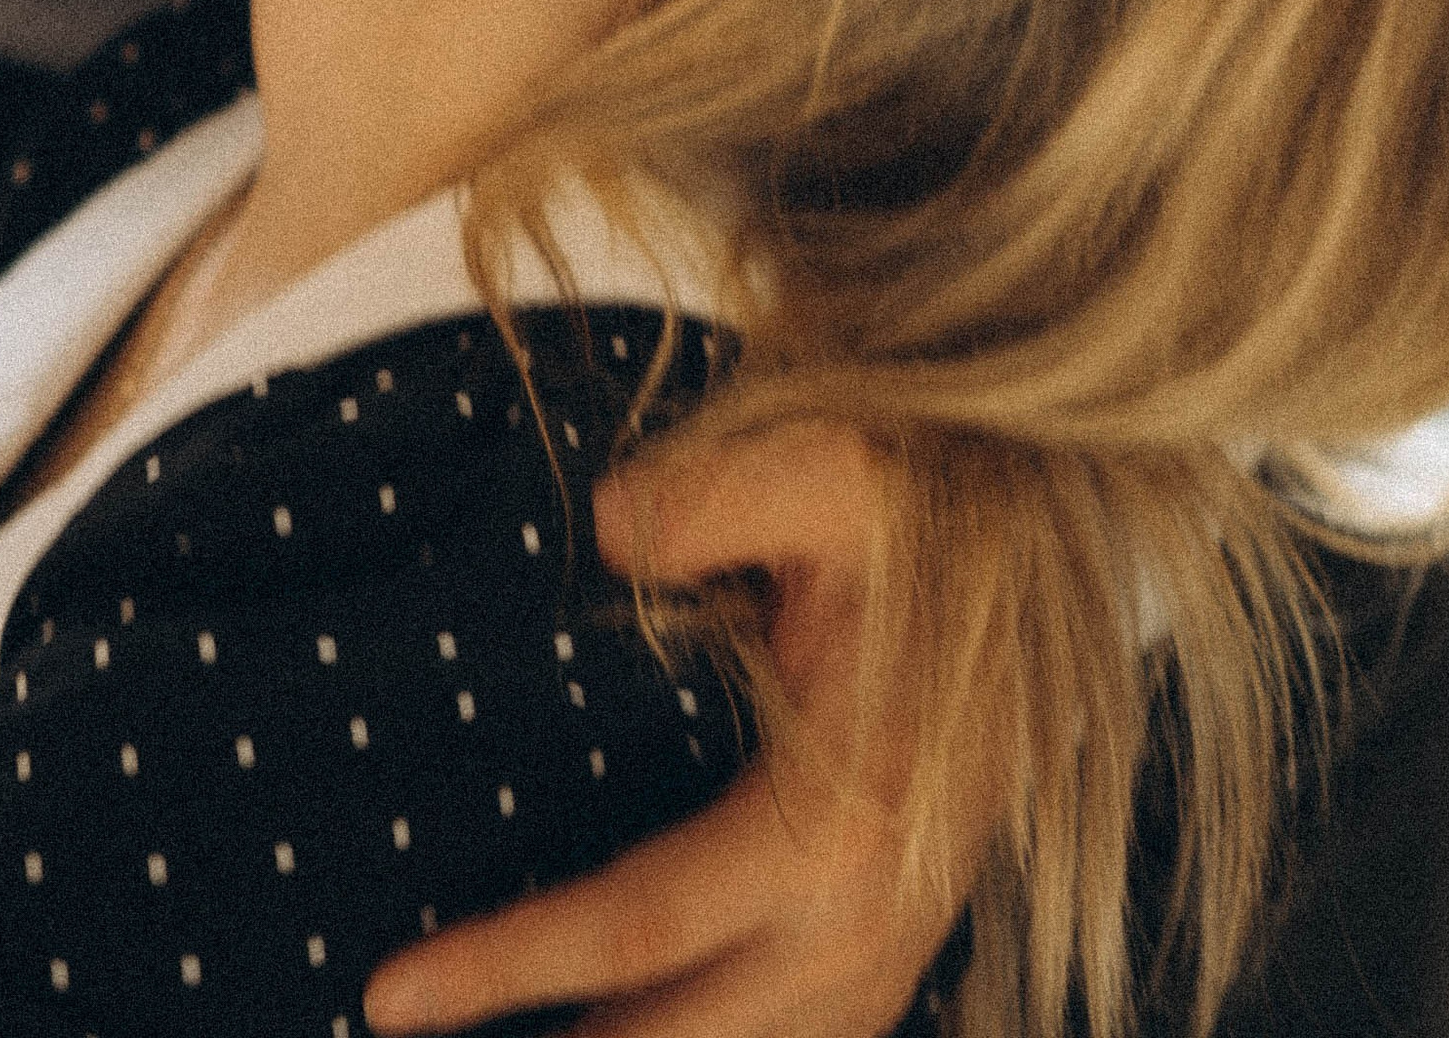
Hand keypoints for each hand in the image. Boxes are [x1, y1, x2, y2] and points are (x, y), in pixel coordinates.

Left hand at [363, 422, 967, 1037]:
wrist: (1054, 527)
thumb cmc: (930, 500)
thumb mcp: (829, 467)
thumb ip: (715, 496)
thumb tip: (611, 529)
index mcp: (838, 819)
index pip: (641, 929)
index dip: (510, 967)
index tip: (393, 994)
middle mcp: (873, 909)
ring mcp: (904, 930)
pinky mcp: (915, 922)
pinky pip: (817, 1033)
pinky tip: (653, 1028)